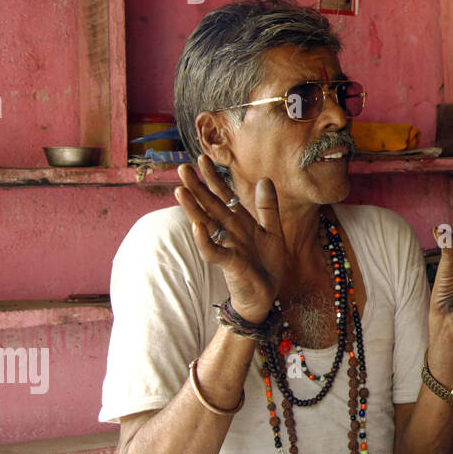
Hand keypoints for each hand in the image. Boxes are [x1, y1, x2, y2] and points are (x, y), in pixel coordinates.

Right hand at [173, 155, 287, 322]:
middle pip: (210, 205)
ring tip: (180, 190)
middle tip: (182, 168)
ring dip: (193, 208)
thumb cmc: (265, 265)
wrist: (265, 295)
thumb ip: (267, 207)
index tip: (202, 158)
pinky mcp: (230, 263)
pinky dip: (205, 239)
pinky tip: (197, 226)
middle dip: (197, 187)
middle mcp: (229, 231)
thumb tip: (264, 179)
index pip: (223, 196)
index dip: (213, 178)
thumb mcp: (272, 231)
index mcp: (239, 222)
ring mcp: (228, 246)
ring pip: (206, 224)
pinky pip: (214, 250)